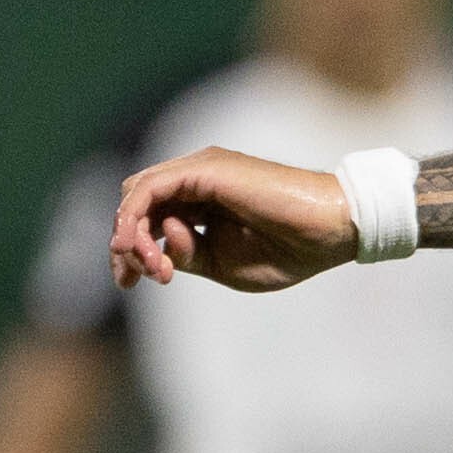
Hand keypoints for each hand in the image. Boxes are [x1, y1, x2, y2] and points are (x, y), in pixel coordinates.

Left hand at [113, 146, 360, 294]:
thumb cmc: (288, 250)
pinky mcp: (204, 170)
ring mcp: (199, 170)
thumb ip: (186, 255)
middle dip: (124, 244)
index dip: (131, 249)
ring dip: (129, 234)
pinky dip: (136, 217)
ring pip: (138, 194)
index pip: (148, 216)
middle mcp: (196, 180)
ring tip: (146, 269)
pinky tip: (139, 247)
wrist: (328, 231)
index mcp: (202, 201)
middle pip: (136, 203)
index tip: (131, 283)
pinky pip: (150, 189)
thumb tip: (156, 247)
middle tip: (130, 280)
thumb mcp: (222, 264)